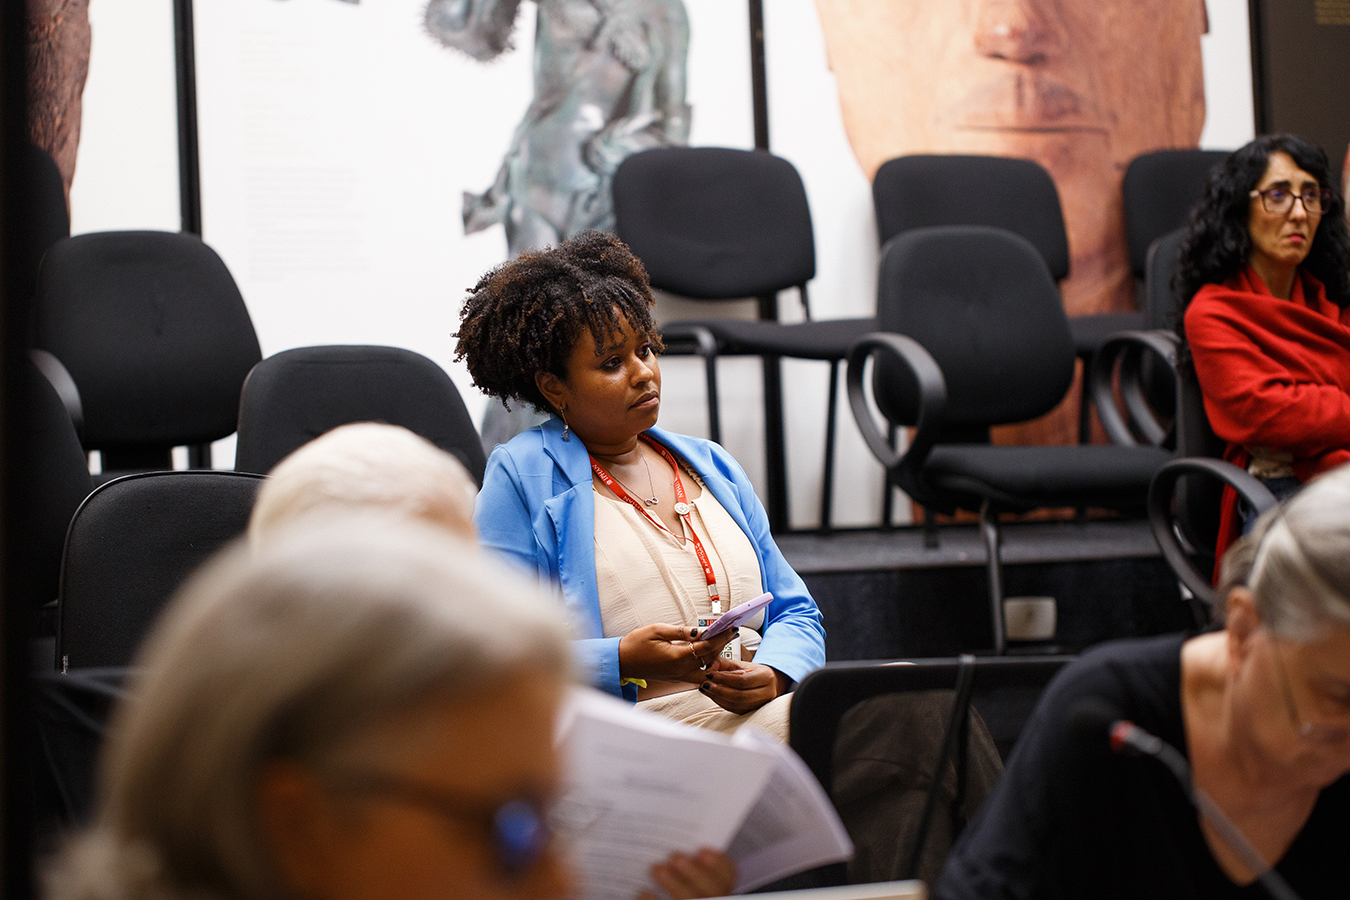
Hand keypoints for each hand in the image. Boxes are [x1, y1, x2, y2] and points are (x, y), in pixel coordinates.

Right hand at [618, 624, 735, 681]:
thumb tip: (700, 630)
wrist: (623, 661)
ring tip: (722, 642)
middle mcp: (682, 670)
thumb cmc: (636, 644)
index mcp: (678, 657)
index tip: (731, 627)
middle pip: (710, 657)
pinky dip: (706, 665)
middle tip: (731, 632)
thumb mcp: (658, 630)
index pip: (707, 646)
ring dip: (716, 656)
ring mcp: (680, 676)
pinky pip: (698, 674)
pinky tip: (708, 654)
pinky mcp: (677, 677)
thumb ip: (682, 631)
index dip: (721, 636)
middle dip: (722, 644)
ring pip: (706, 668)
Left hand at [639, 848, 735, 899]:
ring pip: (690, 899)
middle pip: (711, 889)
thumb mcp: (693, 866)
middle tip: (674, 856)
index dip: (718, 863)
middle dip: (693, 872)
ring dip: (673, 884)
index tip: (702, 851)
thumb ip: (692, 856)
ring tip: (656, 868)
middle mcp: (712, 897)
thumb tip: (676, 835)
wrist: (676, 892)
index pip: (728, 874)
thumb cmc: (681, 876)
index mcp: (721, 884)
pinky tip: (644, 891)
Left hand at [697, 659, 786, 713]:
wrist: (767, 683)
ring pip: (737, 705)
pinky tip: (712, 696)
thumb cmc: (751, 671)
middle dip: (719, 691)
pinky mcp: (752, 711)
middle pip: (740, 695)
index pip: (743, 680)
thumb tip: (708, 669)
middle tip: (705, 685)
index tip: (709, 675)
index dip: (724, 678)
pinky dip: (721, 703)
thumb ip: (721, 663)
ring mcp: (761, 705)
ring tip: (706, 689)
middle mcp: (767, 692)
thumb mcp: (738, 663)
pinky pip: (735, 710)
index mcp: (765, 676)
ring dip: (718, 698)